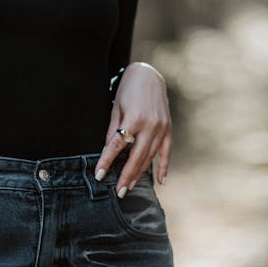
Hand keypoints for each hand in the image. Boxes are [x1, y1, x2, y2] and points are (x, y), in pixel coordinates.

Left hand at [95, 62, 171, 196]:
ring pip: (150, 157)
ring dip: (140, 174)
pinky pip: (166, 152)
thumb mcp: (116, 107)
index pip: (118, 146)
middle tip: (118, 192)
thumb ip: (113, 130)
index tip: (99, 175)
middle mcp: (150, 125)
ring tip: (130, 187)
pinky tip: (160, 182)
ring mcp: (162, 128)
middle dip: (126, 176)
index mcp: (134, 118)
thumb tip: (109, 151)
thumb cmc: (128, 90)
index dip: (107, 161)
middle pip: (136, 157)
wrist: (148, 74)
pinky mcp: (169, 129)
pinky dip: (164, 167)